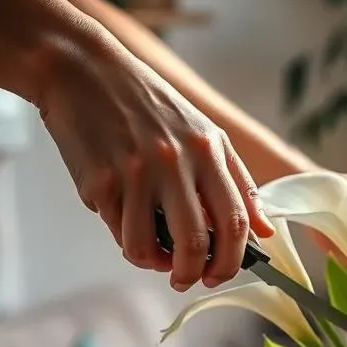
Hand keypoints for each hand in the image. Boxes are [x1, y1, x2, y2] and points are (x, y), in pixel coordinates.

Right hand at [37, 32, 272, 290]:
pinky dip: (126, 241)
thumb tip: (266, 231)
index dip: (232, 260)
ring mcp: (135, 173)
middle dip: (194, 274)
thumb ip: (239, 183)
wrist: (81, 67)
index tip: (220, 273)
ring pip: (150, 248)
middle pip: (195, 244)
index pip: (235, 222)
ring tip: (155, 257)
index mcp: (208, 151)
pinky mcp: (100, 181)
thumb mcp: (205, 132)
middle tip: (188, 278)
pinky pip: (119, 231)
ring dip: (155, 264)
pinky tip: (128, 227)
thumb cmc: (147, 104)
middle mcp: (175, 162)